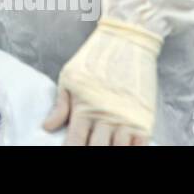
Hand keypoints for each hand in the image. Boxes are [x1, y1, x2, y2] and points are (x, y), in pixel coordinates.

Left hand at [43, 19, 161, 145]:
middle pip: (97, 149)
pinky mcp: (145, 120)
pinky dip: (132, 150)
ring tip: (104, 145)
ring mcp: (127, 121)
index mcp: (84, 109)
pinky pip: (140, 146)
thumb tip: (48, 126)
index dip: (70, 151)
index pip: (75, 143)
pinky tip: (124, 147)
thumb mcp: (70, 78)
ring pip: (118, 150)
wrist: (128, 41)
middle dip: (91, 152)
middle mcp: (106, 118)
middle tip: (87, 148)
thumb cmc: (94, 57)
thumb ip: (60, 105)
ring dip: (111, 150)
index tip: (66, 152)